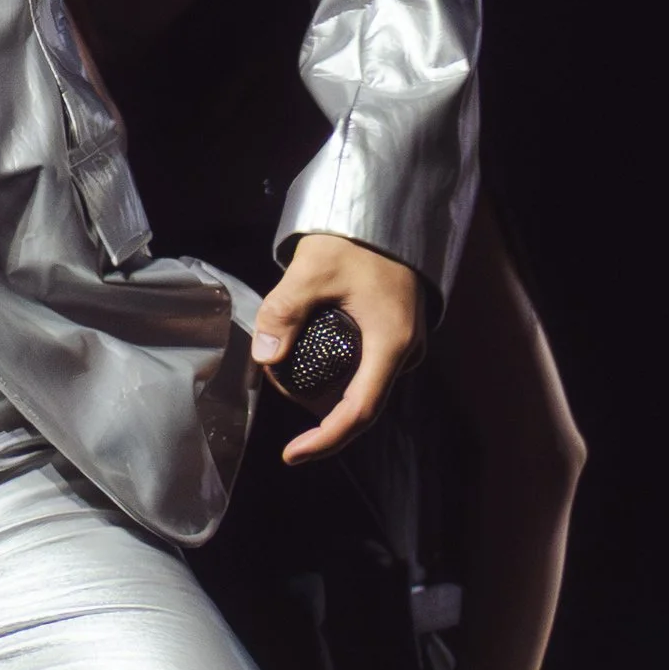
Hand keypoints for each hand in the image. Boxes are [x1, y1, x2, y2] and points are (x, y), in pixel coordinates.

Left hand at [251, 232, 420, 461]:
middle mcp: (404, 352)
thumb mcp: (312, 270)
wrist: (387, 214)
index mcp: (391, 343)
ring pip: (359, 386)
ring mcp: (403, 345)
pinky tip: (307, 351)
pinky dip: (334, 370)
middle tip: (275, 377)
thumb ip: (285, 312)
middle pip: (357, 402)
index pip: (359, 411)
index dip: (326, 440)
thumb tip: (264, 357)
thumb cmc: (355, 240)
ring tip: (286, 361)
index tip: (292, 455)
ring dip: (322, 386)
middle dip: (313, 407)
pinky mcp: (394, 336)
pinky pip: (364, 368)